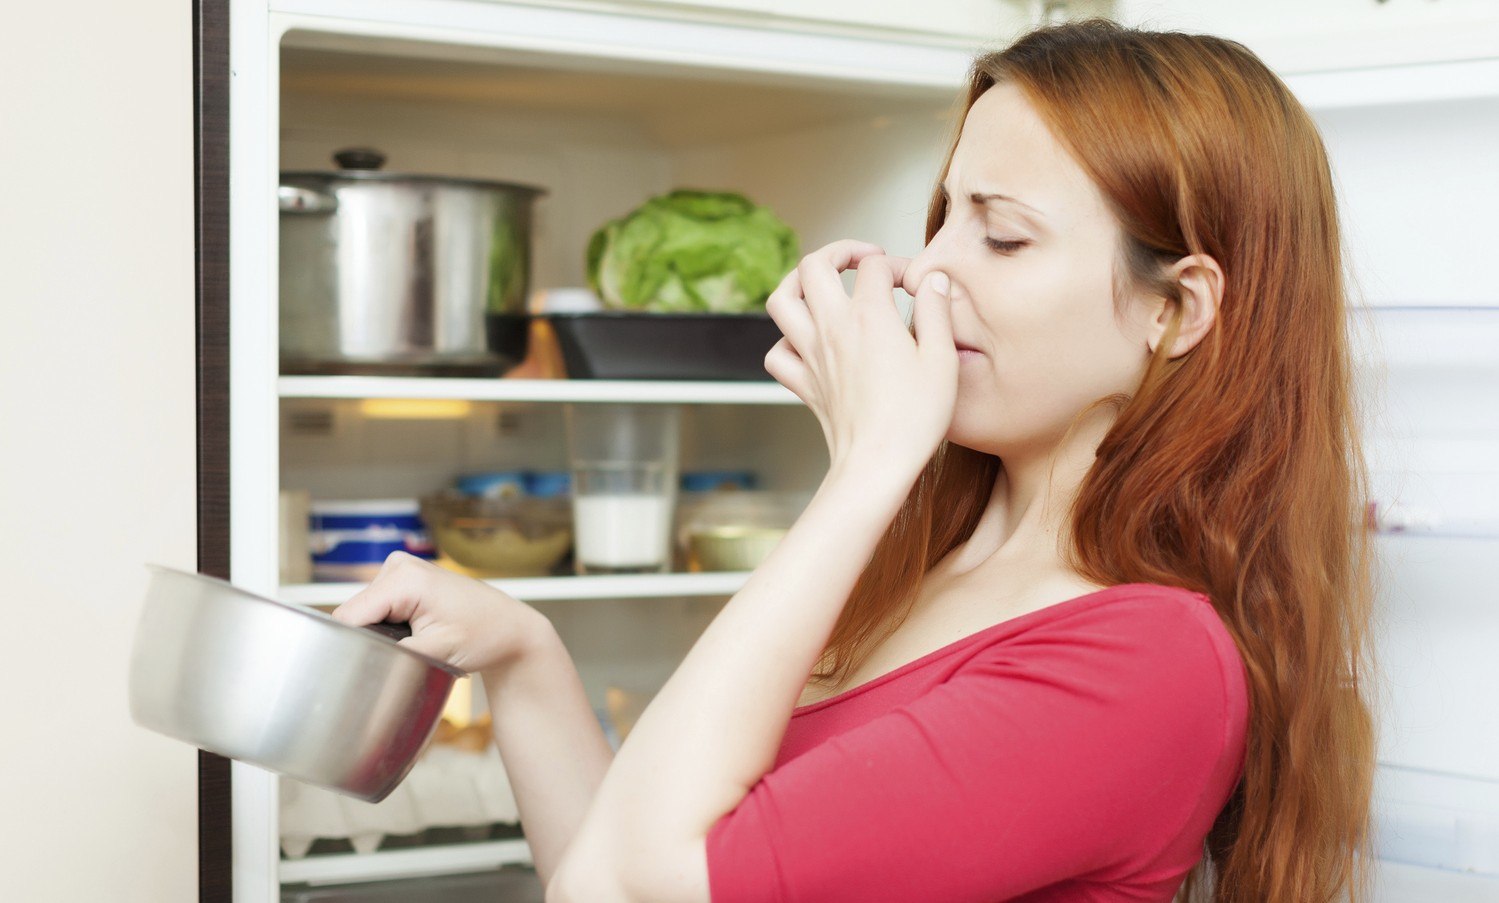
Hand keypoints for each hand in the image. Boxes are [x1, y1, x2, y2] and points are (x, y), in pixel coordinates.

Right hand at [330, 551, 549, 674]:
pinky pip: (378, 608)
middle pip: (356, 614)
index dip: (351, 645)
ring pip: (365, 613)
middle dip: (370, 640)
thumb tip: (359, 663)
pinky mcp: (404, 579)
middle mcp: (398, 566)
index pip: (349, 616)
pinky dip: (388, 627)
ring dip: (379, 635)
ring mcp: (400, 570)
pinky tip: (412, 636)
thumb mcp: (436, 652)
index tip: (367, 667)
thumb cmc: (483, 636)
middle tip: (404, 656)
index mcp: (403, 578)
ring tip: (413, 645)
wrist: (509, 627)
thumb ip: (392, 656)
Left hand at [762, 239, 957, 476]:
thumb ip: (937, 311)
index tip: (914, 283)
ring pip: (780, 301)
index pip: (875, 267)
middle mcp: (832, 329)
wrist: (877, 465)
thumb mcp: (942, 359)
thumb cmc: (914, 418)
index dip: (897, 265)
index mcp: (869, 317)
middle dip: (839, 251)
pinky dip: (786, 340)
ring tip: (822, 283)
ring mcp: (811, 356)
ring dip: (797, 283)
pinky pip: (777, 352)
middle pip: (813, 265)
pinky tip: (809, 342)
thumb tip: (933, 281)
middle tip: (863, 260)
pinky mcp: (803, 383)